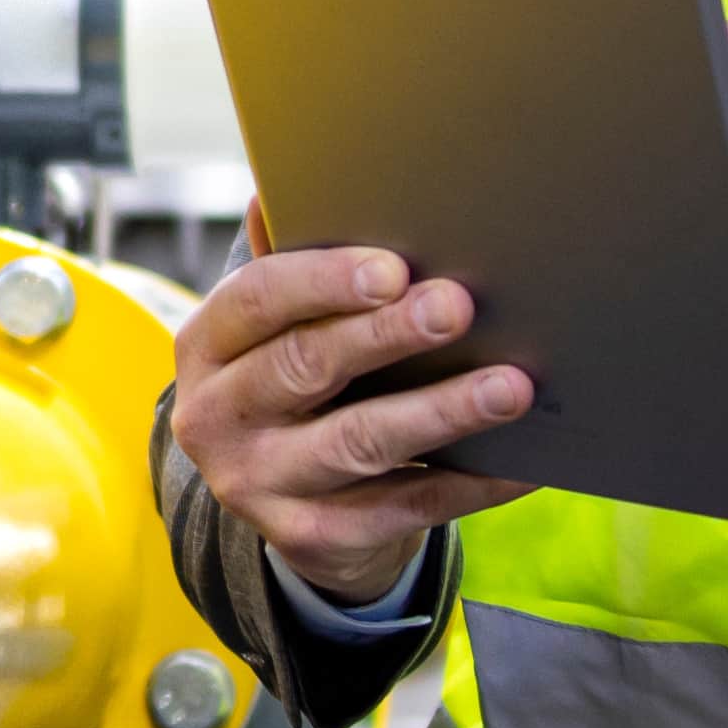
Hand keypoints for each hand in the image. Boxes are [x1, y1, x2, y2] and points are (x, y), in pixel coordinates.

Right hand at [170, 242, 541, 609]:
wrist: (288, 504)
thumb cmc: (295, 386)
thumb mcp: (273, 332)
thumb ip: (286, 267)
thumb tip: (277, 188)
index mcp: (205, 349)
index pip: (255, 302)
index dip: (322, 282)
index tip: (394, 268)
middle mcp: (215, 420)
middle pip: (305, 367)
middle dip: (387, 335)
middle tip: (458, 306)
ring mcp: (258, 486)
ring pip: (360, 444)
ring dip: (442, 411)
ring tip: (510, 386)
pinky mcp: (310, 539)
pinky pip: (403, 507)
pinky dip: (469, 483)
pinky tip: (521, 461)